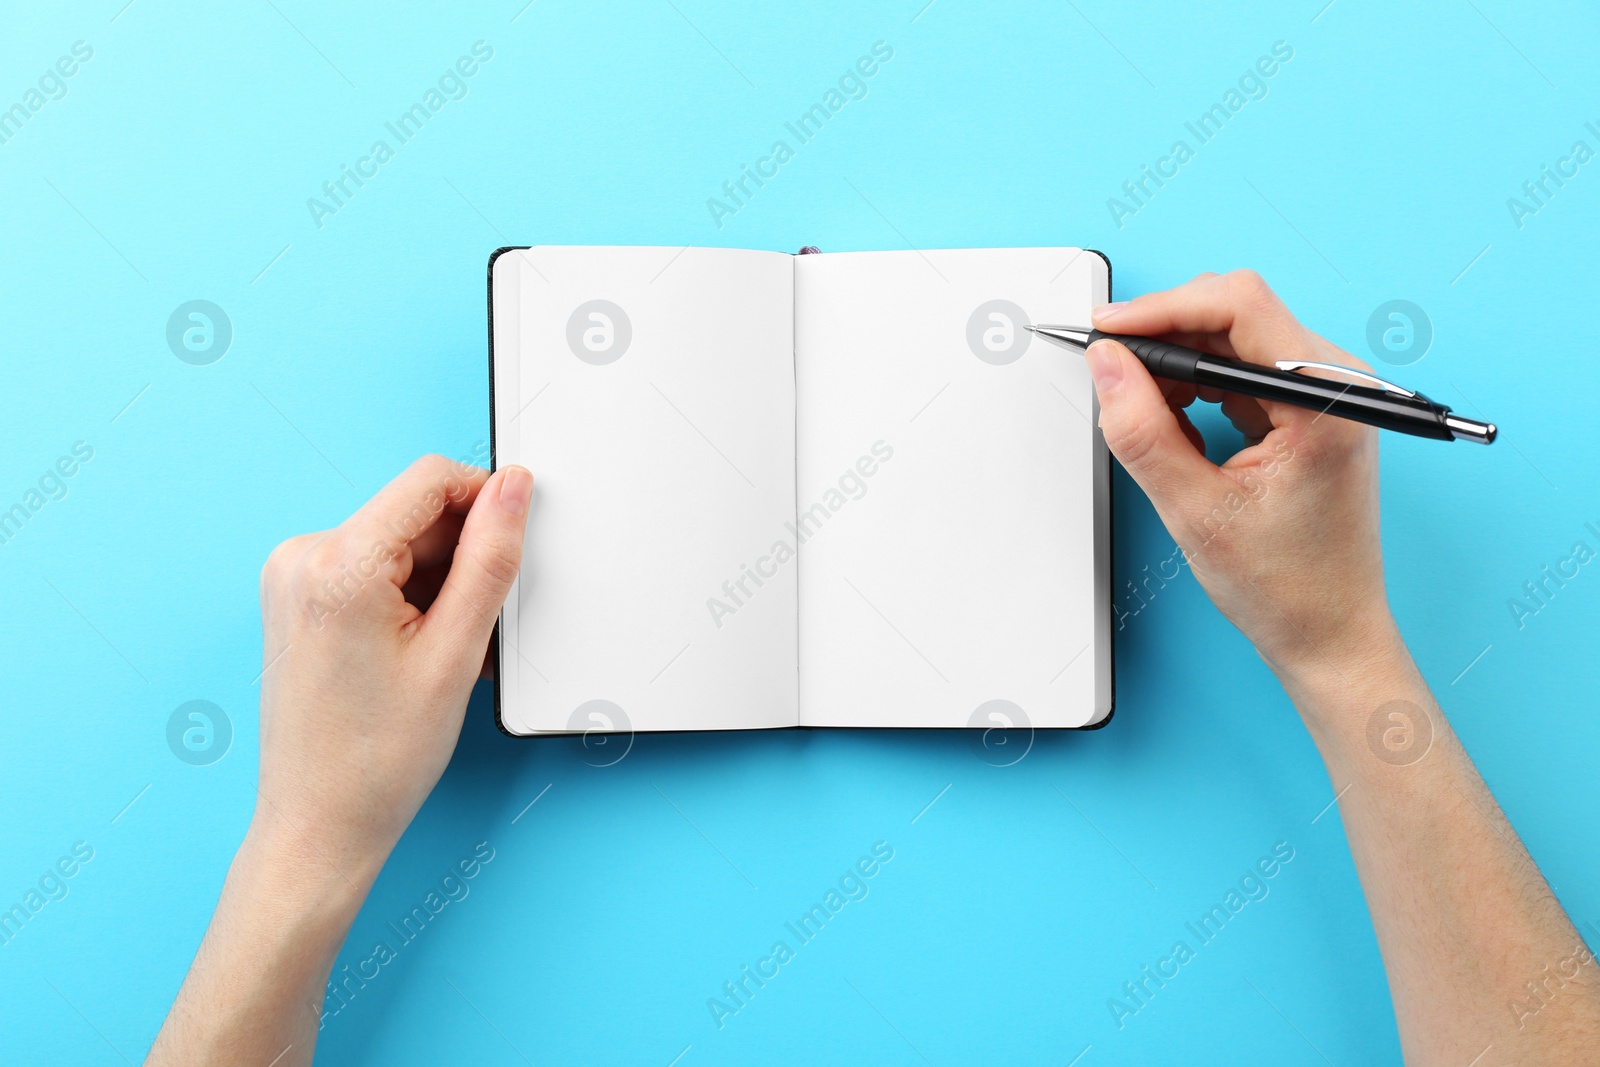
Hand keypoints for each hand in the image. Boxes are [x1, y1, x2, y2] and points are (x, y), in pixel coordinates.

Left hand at [253, 455, 532, 884]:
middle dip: (461, 556)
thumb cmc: (376, 760)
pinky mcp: (296, 596)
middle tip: (479, 627)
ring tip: (449, 650)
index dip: (486, 499)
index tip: (516, 538)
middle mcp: (301, 558)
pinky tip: (424, 648)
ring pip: (398, 541)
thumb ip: (490, 558)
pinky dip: (410, 595)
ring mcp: (291, 577)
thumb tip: (512, 489)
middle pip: (413, 512)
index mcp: (337, 564)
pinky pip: (372, 566)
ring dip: (439, 581)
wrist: (319, 824)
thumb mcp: (456, 653)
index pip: (429, 480)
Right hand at [1085, 271, 1397, 686]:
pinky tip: (1174, 425)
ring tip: (1146, 416)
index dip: (1164, 308)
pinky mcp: (1307, 407)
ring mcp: (1325, 393)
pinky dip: (1197, 385)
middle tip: (1112, 373)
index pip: (1241, 306)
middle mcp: (1337, 384)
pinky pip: (1241, 368)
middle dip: (1165, 336)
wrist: (1330, 634)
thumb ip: (1142, 431)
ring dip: (1178, 364)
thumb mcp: (1194, 511)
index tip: (1109, 329)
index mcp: (1327, 402)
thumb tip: (1107, 365)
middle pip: (1235, 313)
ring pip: (1233, 336)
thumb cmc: (1287, 588)